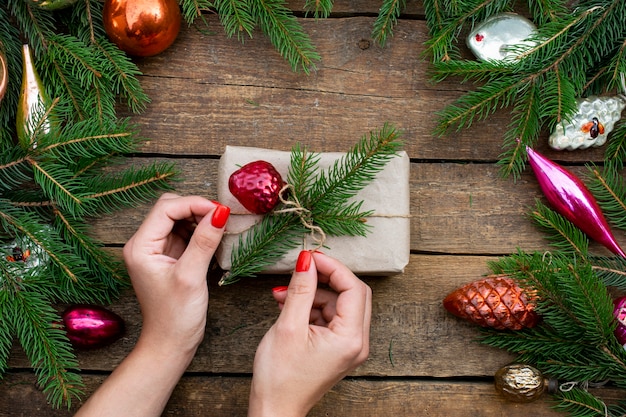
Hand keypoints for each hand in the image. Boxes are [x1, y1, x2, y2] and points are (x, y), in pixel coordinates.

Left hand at [75, 193, 229, 416]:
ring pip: (180, 218)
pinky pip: (186, 232)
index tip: (220, 210)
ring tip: (221, 229)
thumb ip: (205, 241)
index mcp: (140, 247)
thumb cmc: (175, 316)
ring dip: (201, 219)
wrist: (170, 343)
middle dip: (197, 209)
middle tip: (222, 218)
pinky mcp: (170, 256)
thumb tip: (221, 212)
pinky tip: (214, 240)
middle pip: (171, 208)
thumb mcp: (191, 276)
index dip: (194, 204)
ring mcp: (157, 249)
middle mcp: (145, 244)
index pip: (166, 208)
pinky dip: (201, 231)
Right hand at [248, 250, 371, 416]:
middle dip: (325, 279)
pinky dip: (311, 308)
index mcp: (351, 338)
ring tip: (283, 297)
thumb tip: (307, 260)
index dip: (333, 268)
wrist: (274, 409)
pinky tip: (289, 308)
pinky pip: (331, 317)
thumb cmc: (280, 377)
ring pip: (339, 304)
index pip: (353, 288)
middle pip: (352, 294)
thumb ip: (301, 290)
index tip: (311, 257)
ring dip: (313, 295)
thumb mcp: (288, 326)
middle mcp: (357, 342)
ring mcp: (349, 346)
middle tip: (302, 269)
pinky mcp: (338, 348)